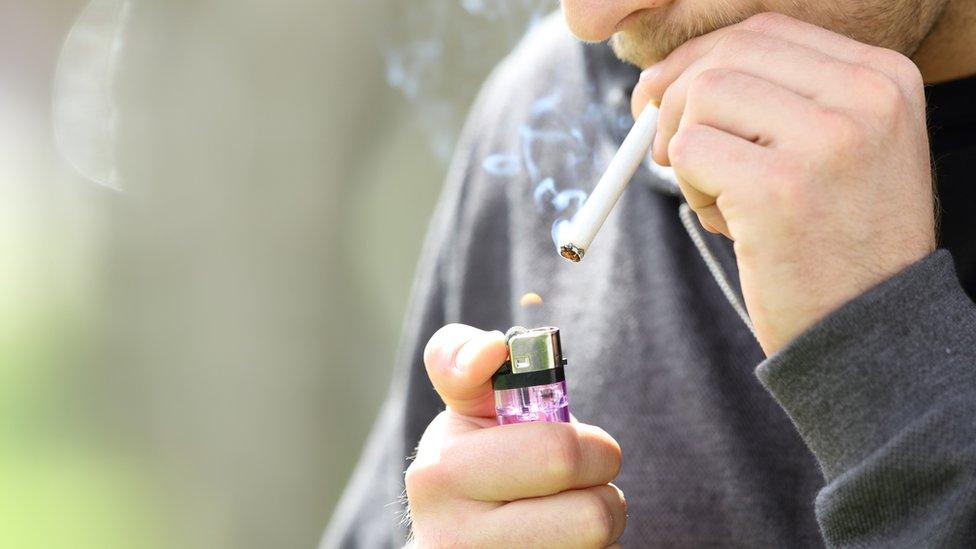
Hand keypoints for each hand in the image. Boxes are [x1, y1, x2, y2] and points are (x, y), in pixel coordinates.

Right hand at [404, 324, 625, 547]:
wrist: (461, 541)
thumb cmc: (479, 458)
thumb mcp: (465, 406)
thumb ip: (464, 360)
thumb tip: (491, 350)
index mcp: (441, 475)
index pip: (560, 456)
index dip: (591, 447)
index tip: (578, 444)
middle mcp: (453, 541)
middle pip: (594, 515)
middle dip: (601, 485)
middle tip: (578, 478)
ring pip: (599, 547)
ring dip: (598, 524)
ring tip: (563, 513)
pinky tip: (558, 542)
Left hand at [632, 12, 936, 355]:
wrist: (868, 331)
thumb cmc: (834, 241)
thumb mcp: (833, 151)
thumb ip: (771, 101)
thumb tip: (664, 77)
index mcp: (883, 77)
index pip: (764, 32)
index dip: (700, 60)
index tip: (664, 96)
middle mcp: (865, 96)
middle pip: (727, 54)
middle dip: (675, 98)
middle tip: (661, 148)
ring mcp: (826, 140)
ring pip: (703, 97)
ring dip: (688, 150)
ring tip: (722, 202)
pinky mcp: (779, 188)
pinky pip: (690, 151)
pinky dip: (689, 188)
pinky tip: (728, 224)